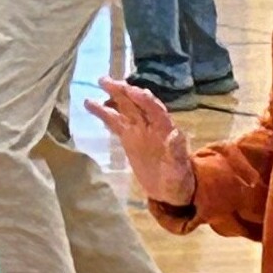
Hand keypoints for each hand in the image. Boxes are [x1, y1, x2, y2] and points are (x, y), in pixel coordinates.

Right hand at [84, 77, 197, 207]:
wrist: (171, 191)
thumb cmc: (179, 179)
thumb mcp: (180, 167)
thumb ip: (177, 151)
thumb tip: (175, 134)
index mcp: (165, 128)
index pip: (153, 107)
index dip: (141, 98)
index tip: (127, 88)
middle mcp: (151, 125)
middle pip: (136, 103)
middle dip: (122, 91)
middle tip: (104, 80)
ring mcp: (139, 132)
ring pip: (124, 110)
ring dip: (111, 99)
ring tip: (93, 91)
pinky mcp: (129, 140)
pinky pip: (116, 124)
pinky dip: (105, 115)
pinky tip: (92, 106)